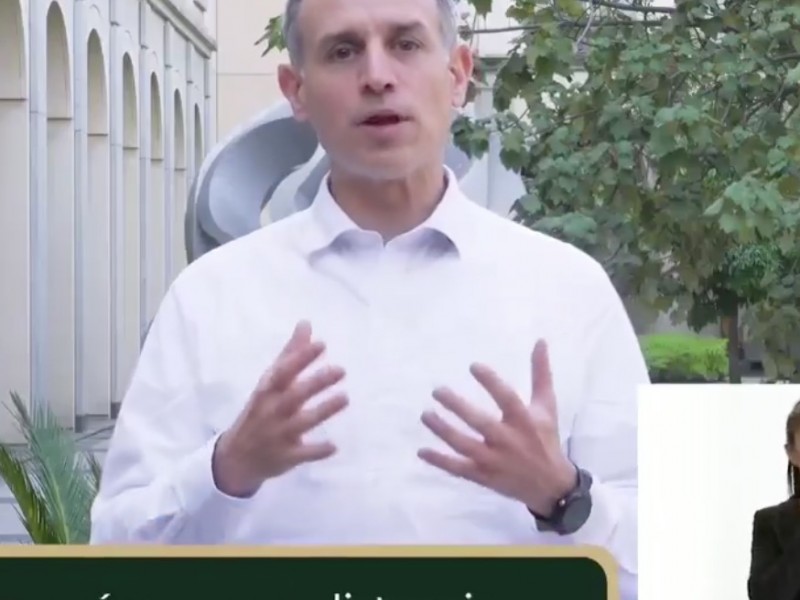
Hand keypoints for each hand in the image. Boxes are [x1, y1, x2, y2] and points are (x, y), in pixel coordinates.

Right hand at [213, 321, 348, 496]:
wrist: (236, 457)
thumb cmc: (261, 411)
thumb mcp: (271, 383)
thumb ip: (291, 354)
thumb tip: (306, 323)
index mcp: (268, 390)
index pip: (283, 371)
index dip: (301, 357)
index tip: (321, 344)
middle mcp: (271, 411)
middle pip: (294, 395)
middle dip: (316, 382)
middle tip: (341, 370)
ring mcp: (277, 435)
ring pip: (300, 422)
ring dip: (322, 411)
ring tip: (345, 398)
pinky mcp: (285, 457)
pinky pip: (302, 454)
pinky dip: (317, 450)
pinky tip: (334, 446)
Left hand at [418, 339, 576, 516]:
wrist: (550, 485)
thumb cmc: (545, 439)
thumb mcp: (546, 406)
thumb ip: (540, 374)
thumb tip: (540, 341)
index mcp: (524, 421)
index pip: (506, 398)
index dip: (491, 381)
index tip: (472, 365)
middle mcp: (508, 440)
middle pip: (479, 422)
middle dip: (457, 407)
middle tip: (437, 390)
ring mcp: (494, 461)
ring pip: (464, 445)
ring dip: (443, 430)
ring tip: (425, 414)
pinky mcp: (483, 477)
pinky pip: (458, 469)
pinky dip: (439, 461)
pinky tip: (422, 451)